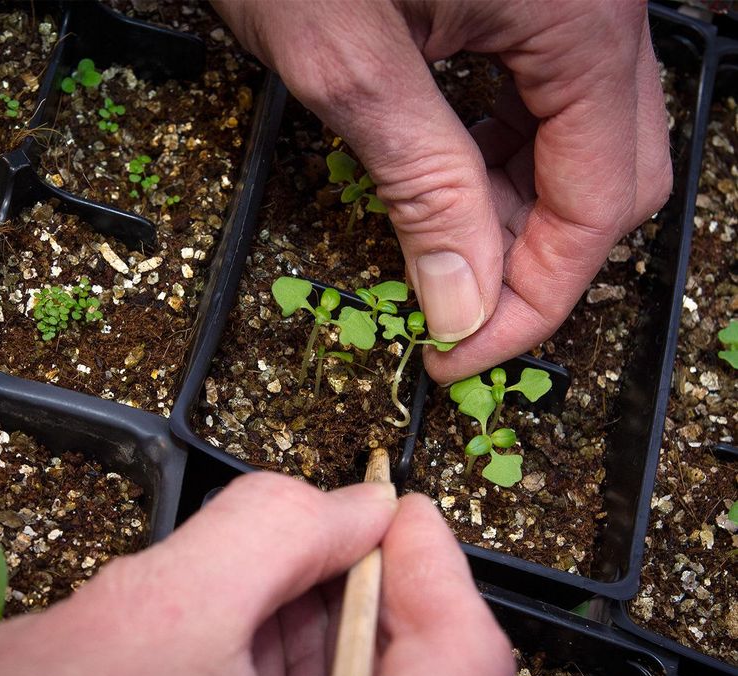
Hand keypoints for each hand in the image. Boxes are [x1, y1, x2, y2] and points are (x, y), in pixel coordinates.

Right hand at [0, 474, 512, 675]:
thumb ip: (272, 530)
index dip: (433, 567)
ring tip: (247, 574)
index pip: (465, 670)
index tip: (391, 501)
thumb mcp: (153, 614)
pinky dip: (279, 670)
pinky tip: (229, 627)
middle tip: (309, 523)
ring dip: (313, 626)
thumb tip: (360, 499)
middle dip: (359, 590)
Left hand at [213, 0, 670, 382]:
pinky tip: (452, 189)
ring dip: (521, 218)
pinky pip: (543, 103)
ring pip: (583, 144)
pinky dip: (503, 162)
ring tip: (443, 261)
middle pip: (614, 176)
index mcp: (578, 17)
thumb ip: (423, 186)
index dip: (534, 300)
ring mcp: (568, 2)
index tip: (461, 354)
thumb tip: (463, 305)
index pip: (600, 202)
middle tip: (454, 317)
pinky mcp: (527, 2)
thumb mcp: (348, 65)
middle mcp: (597, 7)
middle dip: (537, 263)